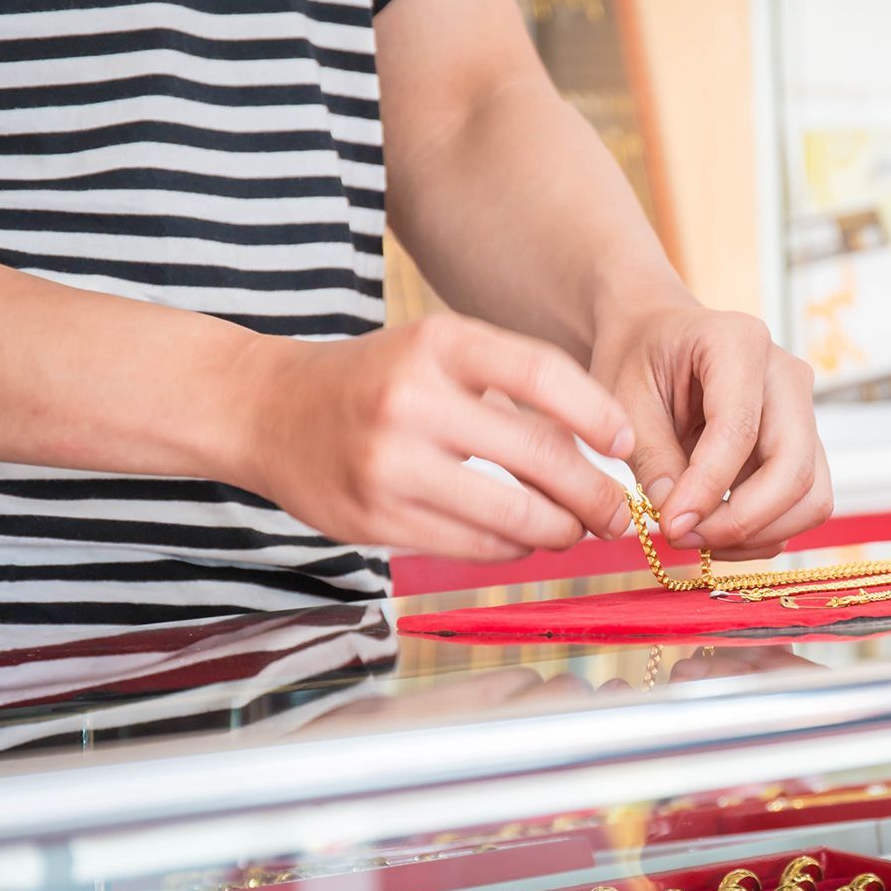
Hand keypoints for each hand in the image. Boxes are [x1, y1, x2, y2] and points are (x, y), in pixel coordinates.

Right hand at [234, 313, 634, 561]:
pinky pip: (471, 544)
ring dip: (558, 530)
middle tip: (619, 513)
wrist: (265, 410)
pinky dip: (510, 547)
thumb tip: (602, 451)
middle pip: (538, 456)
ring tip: (575, 530)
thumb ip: (512, 388)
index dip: (599, 415)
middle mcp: (412, 400)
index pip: (544, 374)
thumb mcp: (438, 354)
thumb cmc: (376, 380)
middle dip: (594, 494)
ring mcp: (388, 464)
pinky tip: (523, 540)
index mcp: (438, 343)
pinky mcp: (372, 519)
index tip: (625, 445)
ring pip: (510, 514)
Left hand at [590, 301, 831, 558]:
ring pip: (811, 496)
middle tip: (684, 537)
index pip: (739, 429)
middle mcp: (786, 375)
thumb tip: (681, 521)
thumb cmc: (637, 360)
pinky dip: (765, 532)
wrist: (657, 340)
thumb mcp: (623, 401)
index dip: (708, 487)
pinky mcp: (803, 445)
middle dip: (741, 521)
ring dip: (759, 534)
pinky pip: (803, 504)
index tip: (669, 524)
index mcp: (739, 342)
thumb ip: (652, 460)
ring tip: (699, 536)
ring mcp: (803, 411)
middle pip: (794, 469)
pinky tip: (717, 528)